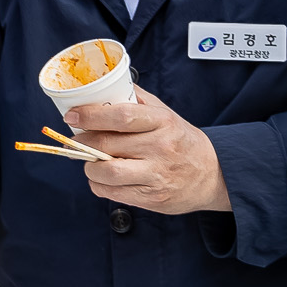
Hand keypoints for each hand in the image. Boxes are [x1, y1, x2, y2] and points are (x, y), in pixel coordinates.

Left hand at [65, 88, 231, 213]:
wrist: (214, 174)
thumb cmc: (183, 141)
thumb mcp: (166, 113)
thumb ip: (137, 100)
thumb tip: (104, 88)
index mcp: (162, 122)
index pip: (120, 116)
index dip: (90, 116)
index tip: (73, 116)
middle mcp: (160, 148)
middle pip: (107, 145)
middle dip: (83, 142)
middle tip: (77, 139)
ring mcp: (156, 175)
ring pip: (107, 172)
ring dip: (89, 167)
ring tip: (90, 160)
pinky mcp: (152, 198)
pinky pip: (113, 193)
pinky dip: (99, 185)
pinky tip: (101, 178)